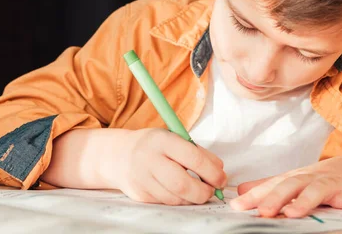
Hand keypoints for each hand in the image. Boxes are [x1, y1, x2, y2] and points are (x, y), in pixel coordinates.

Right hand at [111, 128, 226, 205]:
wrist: (119, 155)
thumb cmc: (155, 146)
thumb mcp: (174, 138)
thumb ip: (198, 152)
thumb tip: (220, 171)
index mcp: (162, 140)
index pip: (193, 158)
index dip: (212, 172)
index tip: (222, 178)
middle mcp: (149, 159)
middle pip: (182, 184)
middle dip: (203, 192)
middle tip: (212, 191)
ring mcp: (142, 179)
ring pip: (175, 198)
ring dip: (193, 198)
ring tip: (199, 191)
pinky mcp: (139, 195)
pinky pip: (166, 202)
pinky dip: (180, 200)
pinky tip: (182, 192)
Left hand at [229, 155, 341, 219]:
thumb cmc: (327, 177)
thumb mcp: (298, 179)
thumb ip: (270, 185)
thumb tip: (242, 191)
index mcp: (298, 178)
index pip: (273, 186)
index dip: (255, 196)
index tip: (236, 207)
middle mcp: (313, 178)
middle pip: (292, 185)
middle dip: (276, 198)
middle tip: (263, 211)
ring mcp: (335, 183)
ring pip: (319, 190)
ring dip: (306, 201)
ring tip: (294, 213)